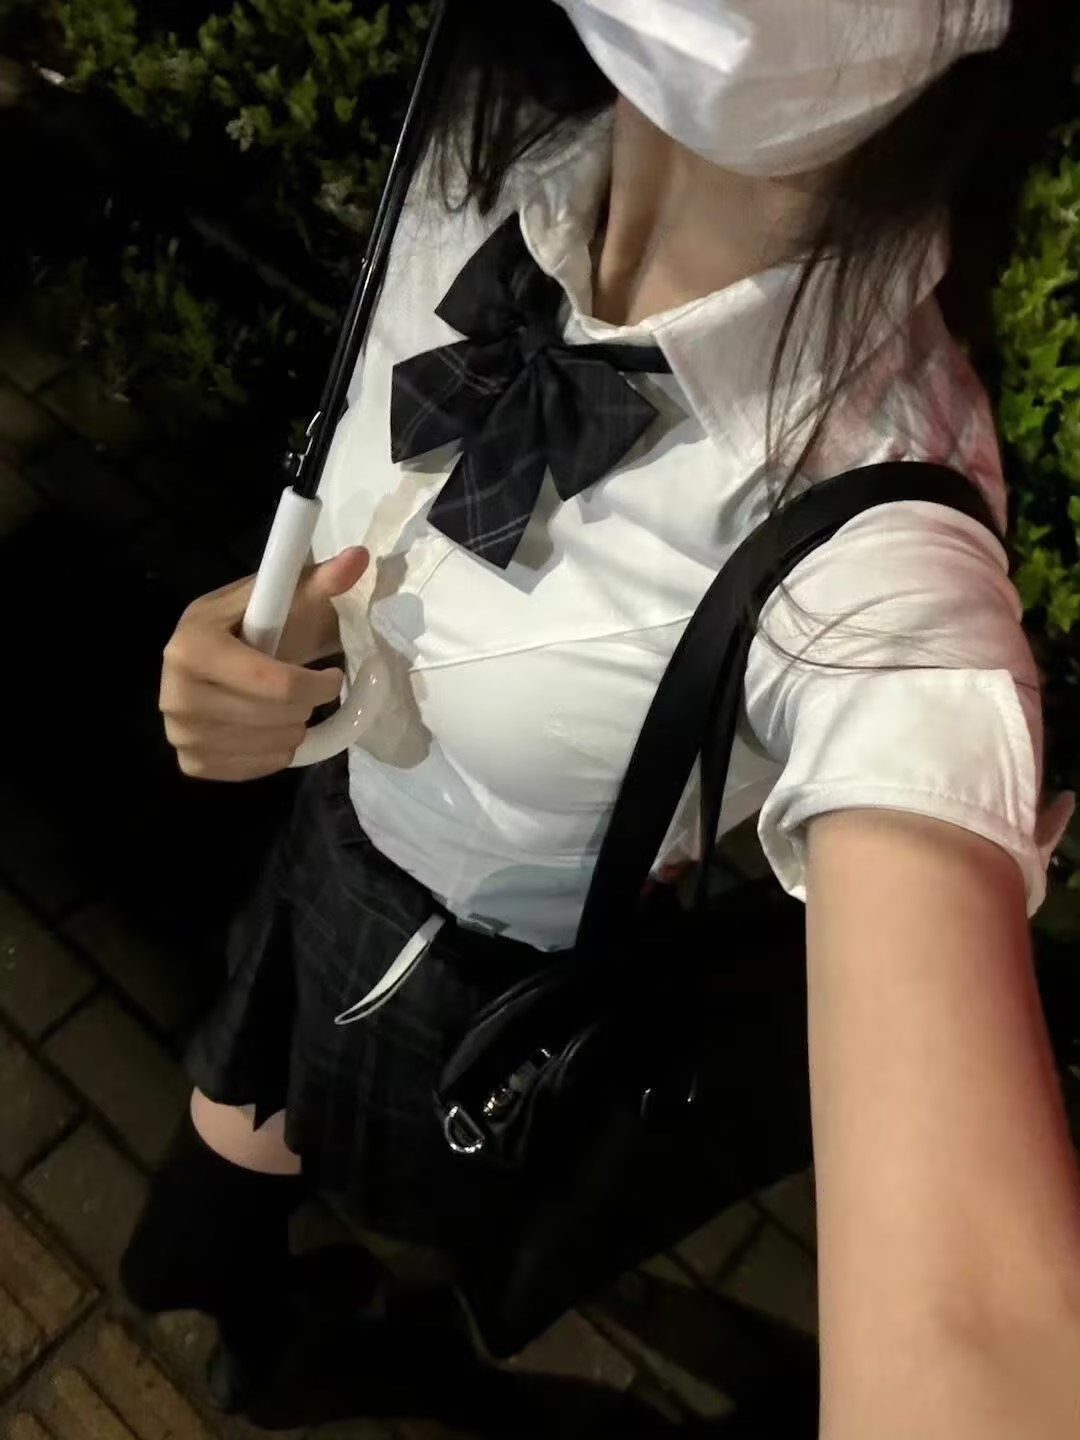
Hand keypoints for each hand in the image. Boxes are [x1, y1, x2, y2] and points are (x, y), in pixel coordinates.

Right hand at [159, 547, 368, 780]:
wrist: (228, 656)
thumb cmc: (263, 624)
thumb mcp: (290, 597)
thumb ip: (322, 580)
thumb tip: (357, 558)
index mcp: (191, 644)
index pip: (274, 683)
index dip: (317, 685)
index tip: (332, 676)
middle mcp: (174, 692)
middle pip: (273, 718)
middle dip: (305, 706)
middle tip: (306, 692)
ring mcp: (178, 731)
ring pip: (268, 746)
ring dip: (294, 730)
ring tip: (288, 708)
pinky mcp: (189, 761)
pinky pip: (251, 770)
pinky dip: (274, 754)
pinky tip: (271, 729)